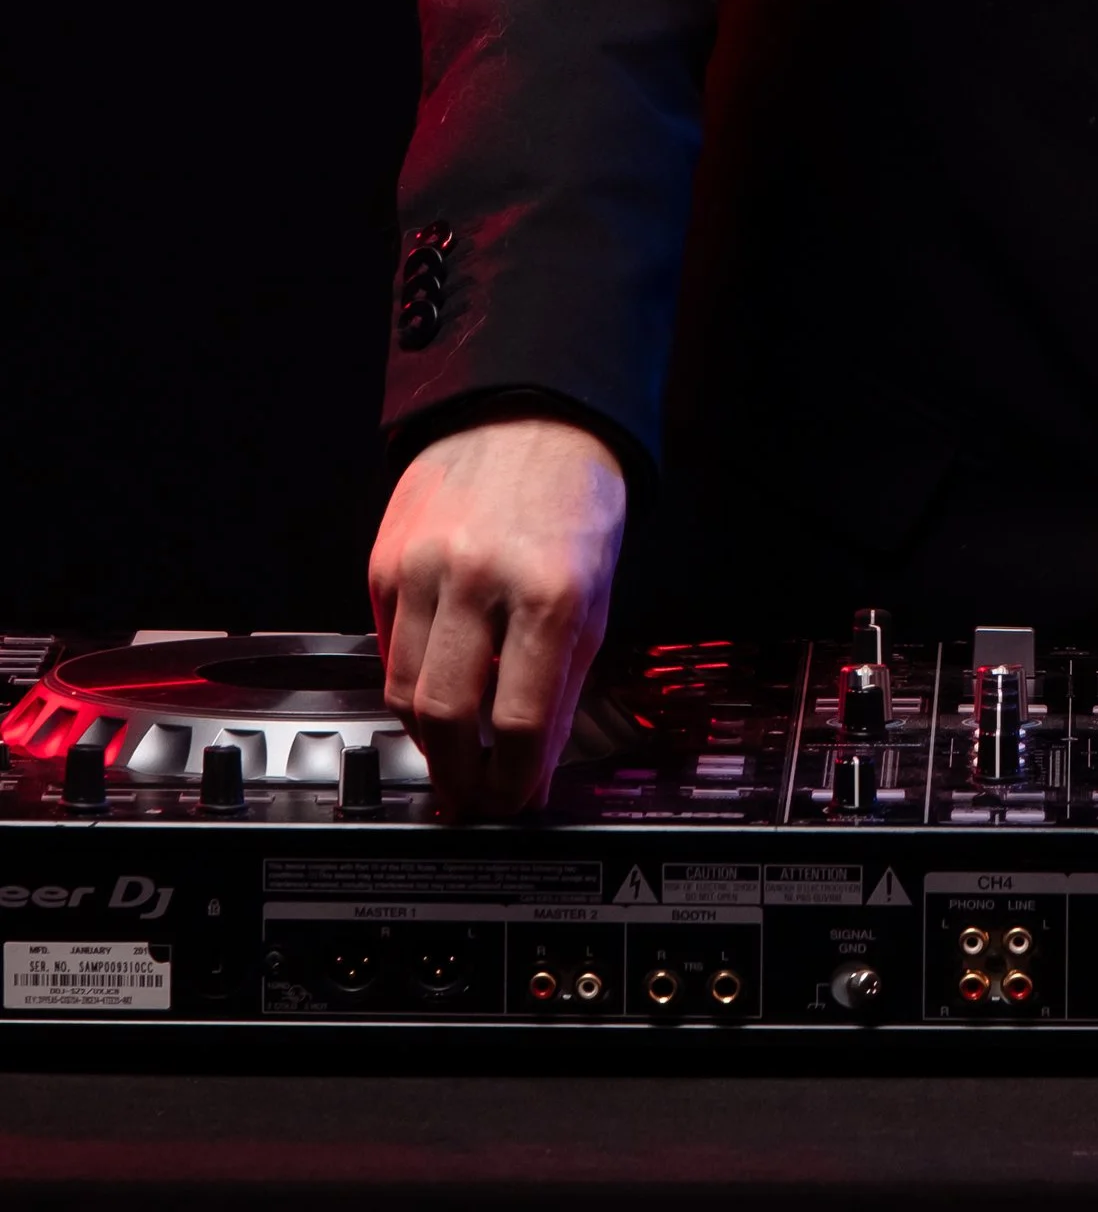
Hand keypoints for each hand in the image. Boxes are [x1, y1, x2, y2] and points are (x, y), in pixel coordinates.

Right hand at [369, 417, 625, 815]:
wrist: (528, 409)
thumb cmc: (574, 497)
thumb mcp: (597, 590)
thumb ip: (564, 681)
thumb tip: (536, 766)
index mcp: (550, 591)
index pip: (521, 722)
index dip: (514, 782)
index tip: (513, 802)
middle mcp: (481, 578)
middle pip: (449, 718)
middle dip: (459, 777)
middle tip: (472, 797)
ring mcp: (424, 566)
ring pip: (403, 691)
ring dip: (427, 738)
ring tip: (451, 751)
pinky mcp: (385, 558)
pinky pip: (385, 646)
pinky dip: (406, 678)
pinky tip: (432, 684)